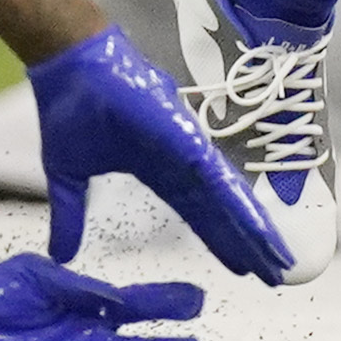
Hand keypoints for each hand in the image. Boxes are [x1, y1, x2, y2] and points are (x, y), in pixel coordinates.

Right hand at [26, 26, 293, 287]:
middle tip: (276, 274)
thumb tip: (62, 255)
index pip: (197, 214)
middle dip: (247, 244)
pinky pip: (217, 179)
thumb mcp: (67, 178)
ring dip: (253, 231)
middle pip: (221, 213)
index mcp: (157, 170)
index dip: (220, 240)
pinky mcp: (185, 138)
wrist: (68, 66)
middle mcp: (180, 162)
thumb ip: (70, 217)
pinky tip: (259, 228)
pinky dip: (239, 204)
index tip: (242, 268)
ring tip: (278, 261)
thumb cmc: (69, 109)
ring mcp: (186, 149)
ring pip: (228, 200)